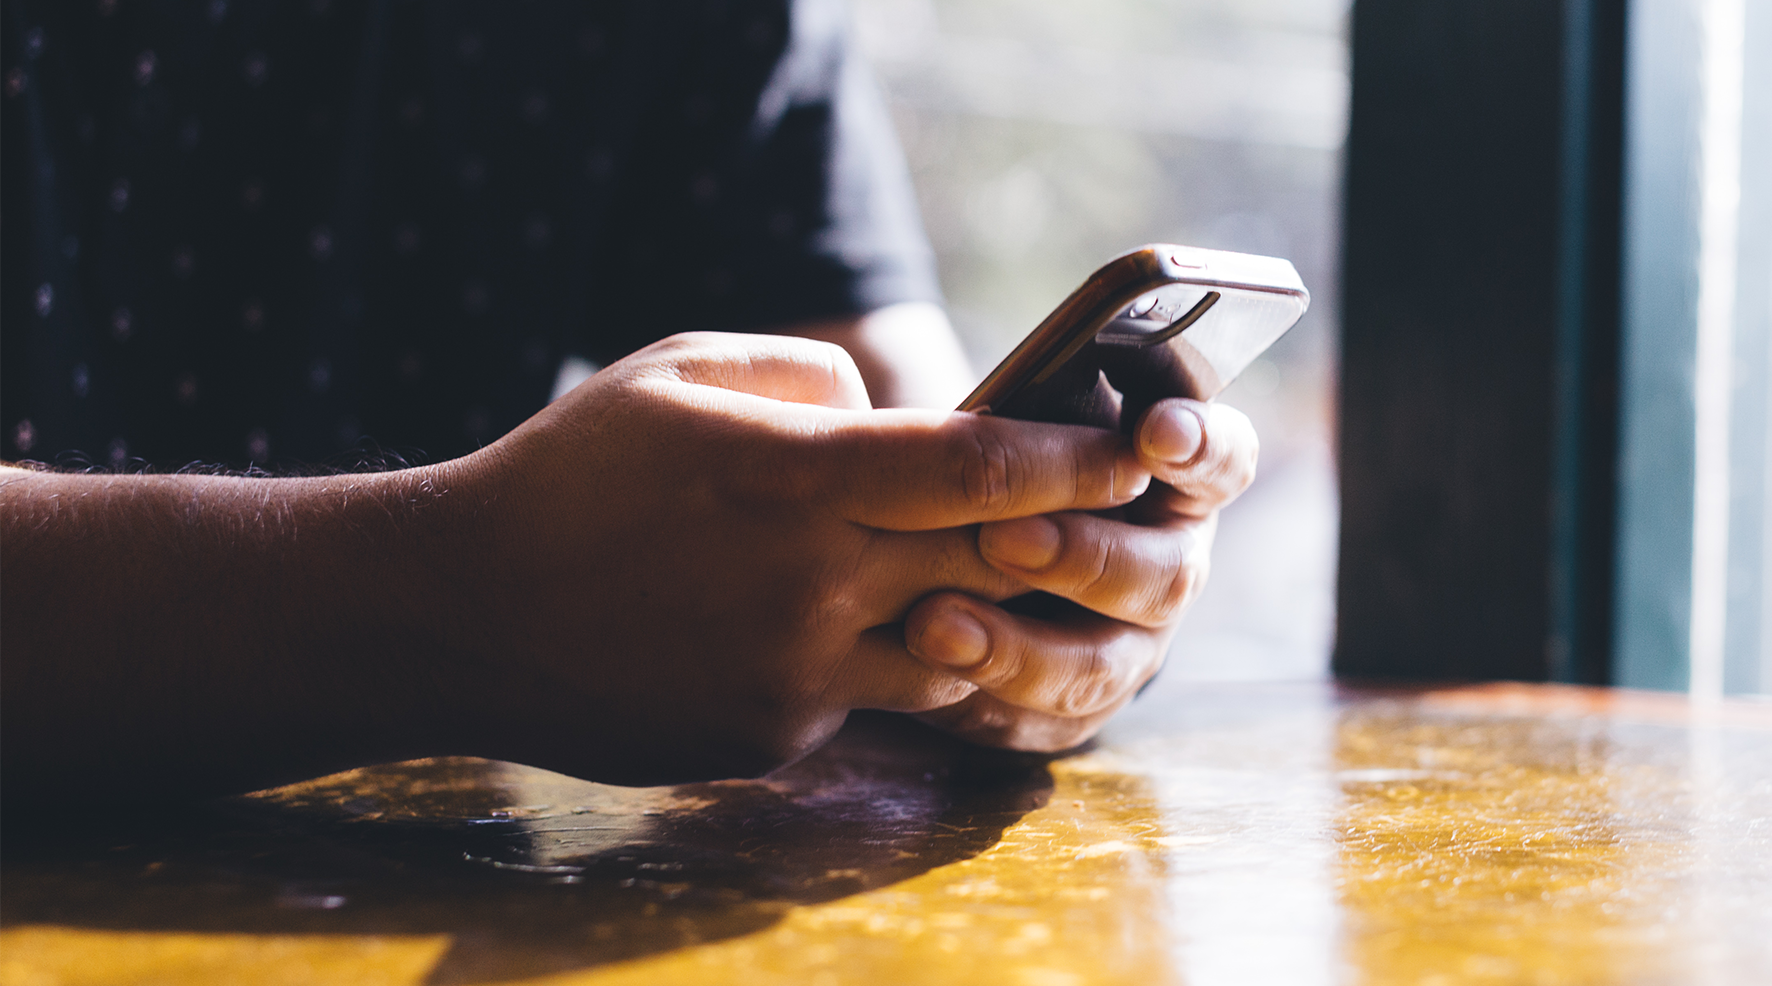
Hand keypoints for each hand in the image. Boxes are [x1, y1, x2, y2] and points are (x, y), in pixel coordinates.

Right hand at [445, 332, 1155, 782]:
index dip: (1071, 458)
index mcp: (792, 477)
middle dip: (1047, 538)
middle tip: (1081, 515)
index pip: (977, 468)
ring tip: (927, 571)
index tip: (1130, 448)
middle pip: (986, 561)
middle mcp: (811, 584)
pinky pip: (861, 696)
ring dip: (963, 610)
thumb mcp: (677, 372)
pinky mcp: (773, 737)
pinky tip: (793, 628)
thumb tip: (889, 408)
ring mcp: (796, 674)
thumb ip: (806, 378)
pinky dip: (861, 659)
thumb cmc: (569, 473)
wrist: (459, 614)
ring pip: (946, 648)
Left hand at [901, 398, 1258, 751]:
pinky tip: (927, 671)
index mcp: (1174, 480)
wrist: (939, 536)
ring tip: (933, 622)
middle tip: (1000, 538)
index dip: (1198, 448)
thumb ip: (1039, 408)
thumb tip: (1009, 408)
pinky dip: (985, 697)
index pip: (1222, 460)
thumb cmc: (993, 458)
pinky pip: (1045, 719)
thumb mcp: (1020, 415)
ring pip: (1104, 664)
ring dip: (1021, 647)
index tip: (1152, 431)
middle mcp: (1169, 565)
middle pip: (1167, 577)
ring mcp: (1130, 643)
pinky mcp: (1076, 705)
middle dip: (1083, 558)